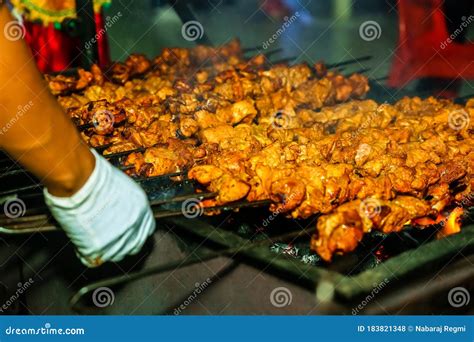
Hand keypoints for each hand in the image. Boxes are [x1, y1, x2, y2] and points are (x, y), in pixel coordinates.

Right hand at [44, 150, 155, 266]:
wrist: (79, 180)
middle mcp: (134, 227)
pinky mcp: (98, 249)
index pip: (147, 230)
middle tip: (107, 237)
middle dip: (123, 244)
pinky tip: (80, 242)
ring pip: (115, 256)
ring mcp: (117, 240)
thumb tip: (122, 212)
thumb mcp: (123, 186)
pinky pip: (93, 259)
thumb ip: (128, 204)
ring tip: (92, 236)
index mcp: (142, 210)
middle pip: (134, 246)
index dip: (136, 231)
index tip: (127, 231)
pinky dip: (85, 253)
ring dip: (105, 249)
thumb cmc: (95, 176)